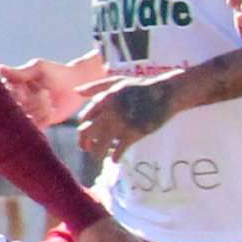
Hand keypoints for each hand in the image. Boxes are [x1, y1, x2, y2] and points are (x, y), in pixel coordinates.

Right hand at [0, 58, 86, 127]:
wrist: (76, 83)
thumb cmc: (56, 71)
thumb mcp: (38, 68)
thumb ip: (20, 72)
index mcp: (14, 88)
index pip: (4, 94)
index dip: (13, 94)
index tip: (24, 89)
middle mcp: (19, 102)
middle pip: (14, 109)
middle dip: (27, 101)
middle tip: (42, 91)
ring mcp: (29, 114)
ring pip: (25, 118)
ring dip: (38, 108)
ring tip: (49, 96)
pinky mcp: (41, 123)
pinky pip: (36, 127)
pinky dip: (43, 119)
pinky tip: (52, 109)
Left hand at [75, 69, 190, 160]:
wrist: (166, 94)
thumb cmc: (142, 87)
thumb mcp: (117, 82)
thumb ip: (96, 87)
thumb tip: (76, 91)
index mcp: (104, 100)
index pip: (84, 119)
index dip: (83, 129)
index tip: (86, 135)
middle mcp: (109, 112)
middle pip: (87, 133)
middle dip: (84, 144)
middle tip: (86, 150)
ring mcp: (121, 124)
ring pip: (100, 145)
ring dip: (98, 153)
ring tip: (101, 157)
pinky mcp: (133, 133)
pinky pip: (118, 150)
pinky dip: (115, 157)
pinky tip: (115, 160)